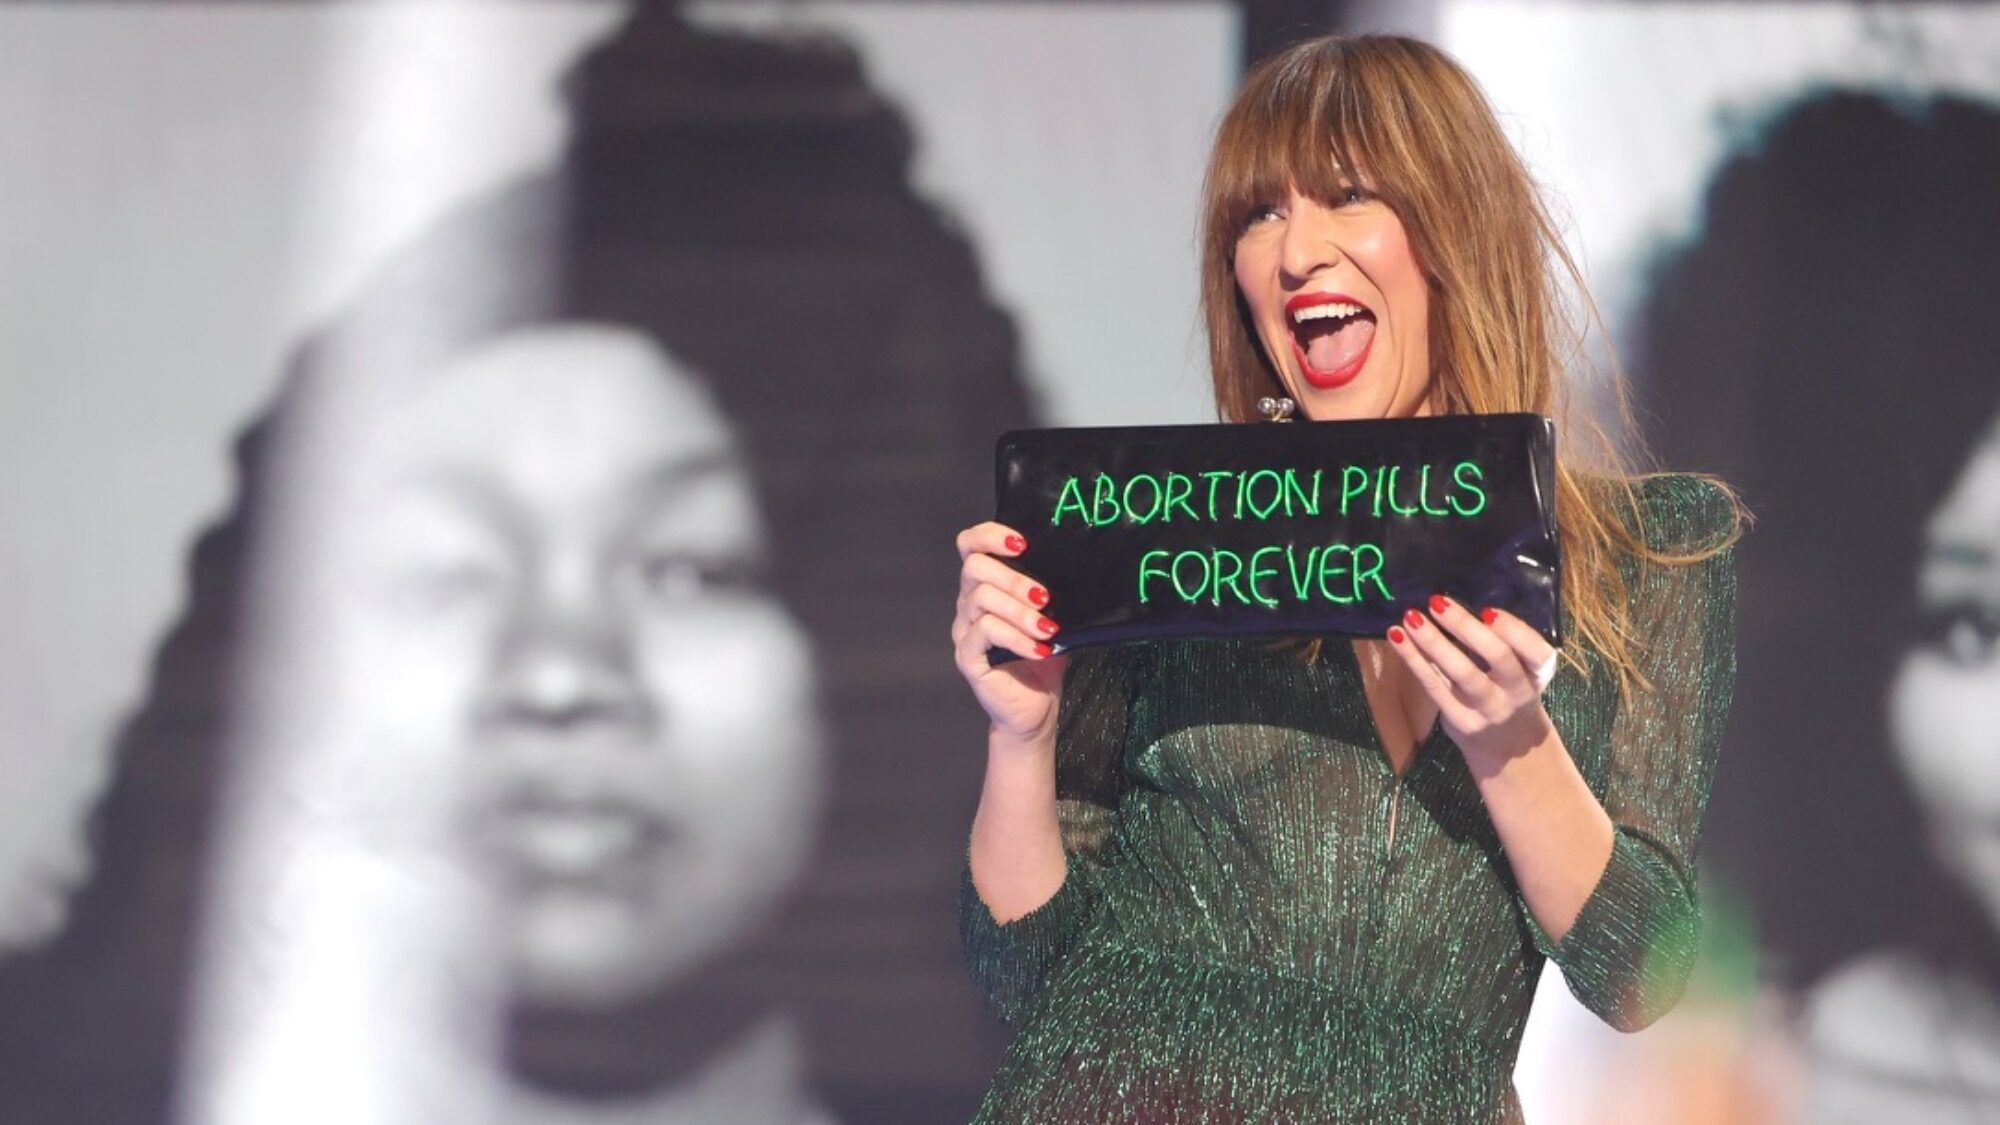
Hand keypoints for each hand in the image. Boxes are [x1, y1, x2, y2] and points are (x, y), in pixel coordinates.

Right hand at [952, 521, 1066, 743]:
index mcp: (986, 586)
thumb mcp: (1052, 615)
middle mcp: (969, 604)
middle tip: (1045, 597)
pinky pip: (985, 633)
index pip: (971, 545)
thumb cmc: (1043, 657)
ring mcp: (964, 630)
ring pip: (982, 600)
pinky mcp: (967, 657)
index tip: (1023, 544)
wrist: (1036, 708)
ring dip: (1020, 612)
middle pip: (975, 567)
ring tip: (1048, 629)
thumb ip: (1049, 589)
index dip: (991, 535)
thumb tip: (1074, 563)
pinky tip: (1040, 648)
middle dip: (1014, 578)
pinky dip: (1016, 638)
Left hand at [1386, 595, 1559, 762]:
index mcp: (1537, 673)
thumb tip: (1457, 600)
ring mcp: (1489, 709)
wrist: (1507, 746)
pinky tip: (1398, 637)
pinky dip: (1414, 659)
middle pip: (1498, 656)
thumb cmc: (1508, 691)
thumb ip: (1502, 641)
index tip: (1487, 610)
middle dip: (1466, 627)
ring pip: (1462, 672)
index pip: (1537, 651)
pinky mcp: (1460, 720)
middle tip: (1437, 602)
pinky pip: (1435, 686)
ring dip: (1434, 642)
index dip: (1514, 629)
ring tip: (1411, 617)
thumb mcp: (1520, 669)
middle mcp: (1518, 692)